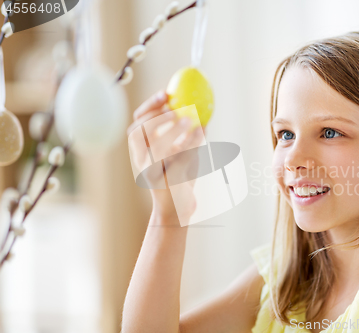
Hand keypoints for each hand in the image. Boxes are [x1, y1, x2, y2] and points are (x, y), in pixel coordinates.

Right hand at [127, 90, 204, 224]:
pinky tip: (200, 133)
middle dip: (155, 115)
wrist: (179, 209)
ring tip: (189, 119)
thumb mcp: (186, 154)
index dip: (150, 106)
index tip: (166, 93)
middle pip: (138, 131)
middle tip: (174, 106)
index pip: (138, 122)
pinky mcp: (164, 183)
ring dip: (170, 129)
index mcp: (144, 149)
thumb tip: (204, 114)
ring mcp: (150, 172)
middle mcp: (142, 160)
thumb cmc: (182, 180)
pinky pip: (175, 159)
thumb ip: (190, 137)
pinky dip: (188, 144)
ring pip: (154, 146)